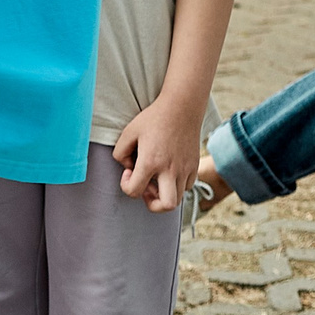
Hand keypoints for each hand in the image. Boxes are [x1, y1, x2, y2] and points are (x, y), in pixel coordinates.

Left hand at [113, 95, 205, 212]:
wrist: (181, 108)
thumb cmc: (153, 119)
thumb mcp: (128, 132)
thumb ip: (119, 153)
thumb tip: (128, 168)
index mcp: (151, 162)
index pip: (134, 191)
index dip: (126, 186)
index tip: (129, 171)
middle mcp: (170, 170)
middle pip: (166, 206)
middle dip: (153, 204)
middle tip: (147, 187)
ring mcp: (185, 170)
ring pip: (178, 199)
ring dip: (164, 194)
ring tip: (157, 177)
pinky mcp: (194, 166)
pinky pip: (186, 186)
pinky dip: (176, 185)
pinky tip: (168, 170)